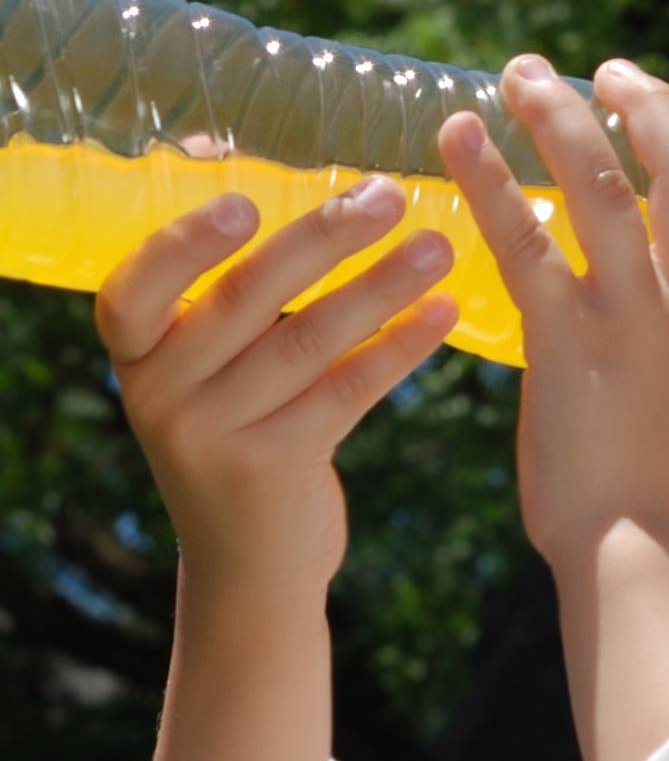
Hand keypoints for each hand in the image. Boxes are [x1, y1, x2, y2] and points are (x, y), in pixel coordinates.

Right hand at [92, 168, 457, 589]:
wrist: (248, 566)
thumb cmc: (241, 437)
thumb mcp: (209, 378)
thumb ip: (236, 309)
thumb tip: (330, 205)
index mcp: (136, 357)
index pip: (133, 290)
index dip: (184, 244)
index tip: (246, 200)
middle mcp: (161, 395)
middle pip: (246, 298)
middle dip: (326, 239)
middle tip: (389, 195)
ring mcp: (213, 437)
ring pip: (308, 340)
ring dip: (382, 285)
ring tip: (439, 246)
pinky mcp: (274, 468)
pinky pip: (348, 389)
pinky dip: (399, 345)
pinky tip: (443, 313)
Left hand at [436, 53, 668, 570]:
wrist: (642, 554)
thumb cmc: (665, 490)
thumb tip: (668, 303)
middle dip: (646, 102)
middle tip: (604, 69)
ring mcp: (636, 316)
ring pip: (602, 182)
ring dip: (559, 113)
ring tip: (520, 73)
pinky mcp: (567, 339)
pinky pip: (523, 236)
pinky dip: (486, 175)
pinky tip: (455, 134)